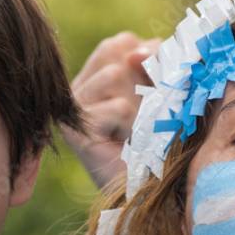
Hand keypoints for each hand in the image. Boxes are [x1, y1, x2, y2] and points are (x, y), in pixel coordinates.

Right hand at [62, 31, 157, 187]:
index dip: (149, 60)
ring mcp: (71, 110)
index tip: (156, 94)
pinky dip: (135, 127)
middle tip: (145, 118)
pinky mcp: (76, 130)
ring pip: (116, 74)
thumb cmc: (162, 142)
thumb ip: (154, 61)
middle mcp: (75, 90)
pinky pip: (119, 107)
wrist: (155, 192)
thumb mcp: (163, 91)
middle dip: (144, 82)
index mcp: (94, 77)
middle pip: (117, 53)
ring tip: (137, 134)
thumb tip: (137, 52)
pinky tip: (128, 147)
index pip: (121, 42)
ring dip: (141, 106)